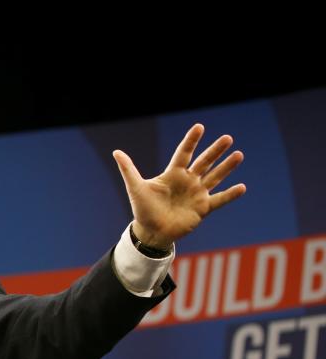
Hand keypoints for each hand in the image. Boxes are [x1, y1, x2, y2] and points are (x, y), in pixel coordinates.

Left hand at [112, 123, 245, 248]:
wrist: (151, 232)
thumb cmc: (143, 209)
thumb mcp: (135, 188)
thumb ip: (128, 169)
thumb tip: (116, 152)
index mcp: (173, 174)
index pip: (184, 153)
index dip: (191, 140)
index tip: (199, 127)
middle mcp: (188, 181)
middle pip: (204, 162)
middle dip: (215, 151)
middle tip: (228, 138)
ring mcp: (197, 194)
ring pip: (215, 177)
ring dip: (227, 167)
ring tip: (239, 154)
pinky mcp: (203, 208)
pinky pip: (219, 200)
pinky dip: (230, 195)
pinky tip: (242, 187)